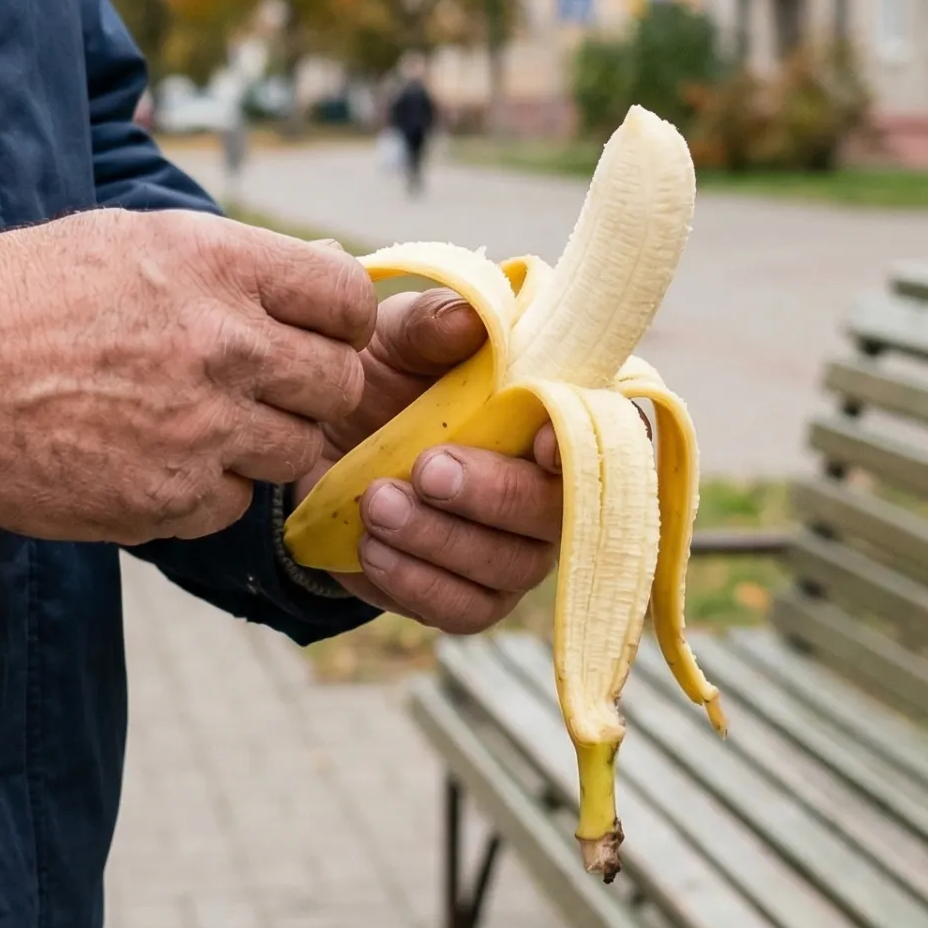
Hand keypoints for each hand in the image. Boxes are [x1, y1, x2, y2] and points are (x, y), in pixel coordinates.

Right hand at [0, 209, 374, 542]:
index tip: (314, 334)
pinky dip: (207, 492)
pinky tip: (155, 462)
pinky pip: (233, 505)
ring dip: (259, 442)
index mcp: (217, 264)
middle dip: (309, 388)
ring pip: (293, 449)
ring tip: (195, 423)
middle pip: (337, 382)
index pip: (346, 298)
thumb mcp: (127, 241)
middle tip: (263, 388)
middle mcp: (225, 343)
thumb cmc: (20, 298)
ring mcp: (202, 427)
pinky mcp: (169, 498)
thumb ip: (232, 261)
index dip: (338, 322)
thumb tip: (324, 265)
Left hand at [299, 289, 561, 633]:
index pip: (609, 436)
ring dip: (440, 539)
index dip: (585, 444)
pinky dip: (416, 582)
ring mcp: (516, 550)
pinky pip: (463, 610)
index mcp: (553, 417)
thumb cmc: (382, 379)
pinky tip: (371, 546)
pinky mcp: (469, 596)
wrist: (317, 443)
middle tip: (425, 468)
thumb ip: (432, 323)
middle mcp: (550, 490)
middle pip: (557, 513)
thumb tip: (469, 318)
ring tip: (377, 502)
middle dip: (492, 495)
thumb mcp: (394, 336)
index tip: (541, 442)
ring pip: (509, 567)